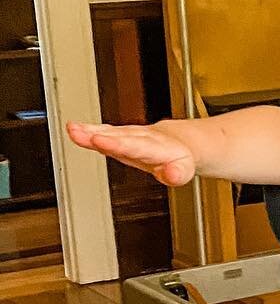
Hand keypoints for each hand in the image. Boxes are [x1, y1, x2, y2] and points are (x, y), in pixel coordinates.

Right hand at [67, 120, 195, 185]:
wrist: (180, 142)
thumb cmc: (179, 158)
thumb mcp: (184, 170)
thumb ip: (177, 174)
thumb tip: (172, 174)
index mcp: (156, 147)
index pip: (135, 146)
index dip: (117, 144)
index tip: (100, 141)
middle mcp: (141, 137)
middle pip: (118, 137)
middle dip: (99, 136)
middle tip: (78, 133)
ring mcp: (129, 135)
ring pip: (109, 132)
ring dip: (90, 131)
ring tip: (72, 129)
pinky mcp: (120, 135)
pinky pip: (104, 131)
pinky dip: (89, 130)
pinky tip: (73, 129)